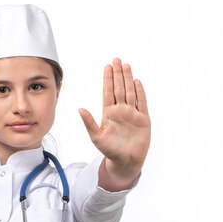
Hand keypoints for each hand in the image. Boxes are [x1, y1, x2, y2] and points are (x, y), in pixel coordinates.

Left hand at [79, 58, 150, 190]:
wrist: (125, 161)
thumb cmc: (110, 151)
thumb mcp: (96, 137)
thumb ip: (89, 122)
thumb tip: (80, 109)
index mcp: (108, 113)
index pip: (108, 92)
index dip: (108, 79)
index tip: (108, 66)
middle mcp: (120, 111)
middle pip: (119, 88)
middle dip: (118, 74)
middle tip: (117, 60)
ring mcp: (132, 114)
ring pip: (130, 92)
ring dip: (128, 79)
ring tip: (126, 65)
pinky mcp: (143, 119)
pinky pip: (141, 102)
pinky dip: (140, 92)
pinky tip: (137, 82)